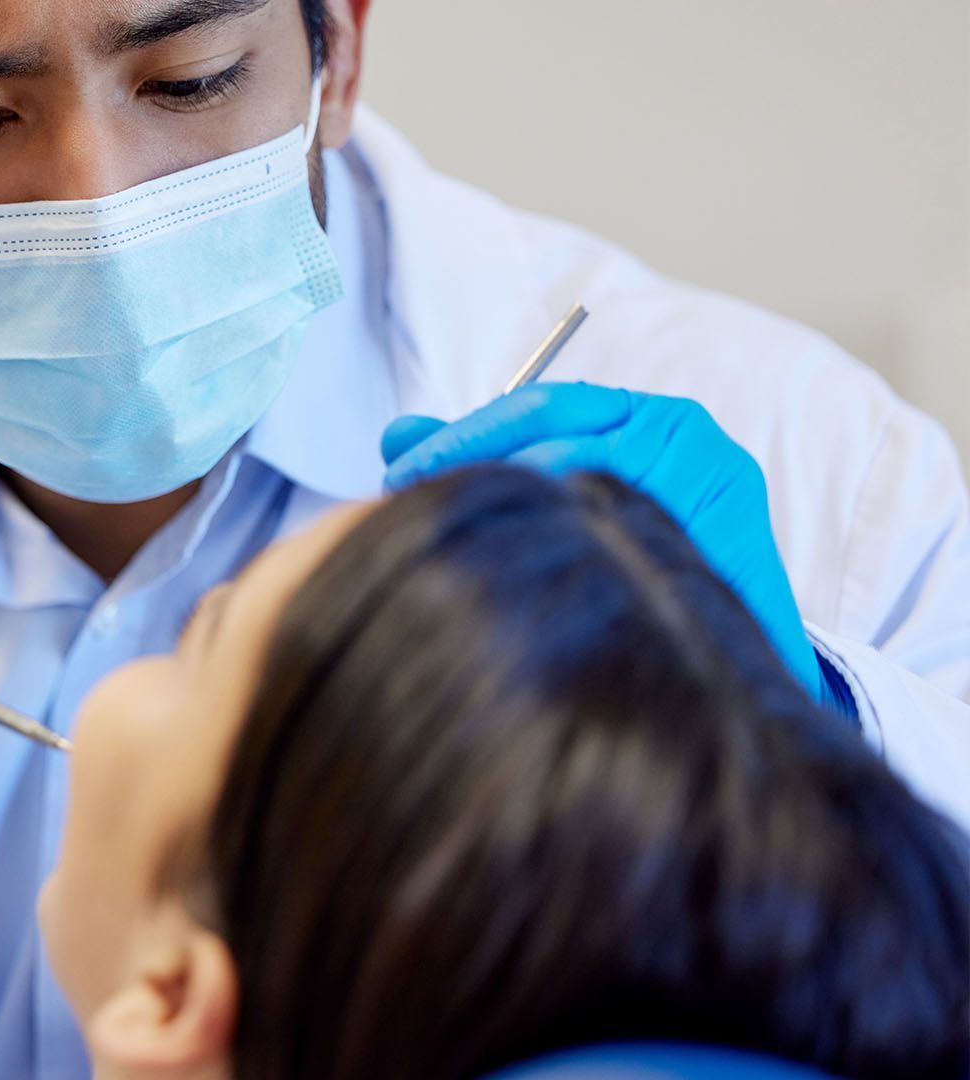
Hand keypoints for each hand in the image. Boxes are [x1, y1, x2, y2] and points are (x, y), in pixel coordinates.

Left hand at [381, 383, 825, 699]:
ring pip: (596, 482)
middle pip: (562, 436)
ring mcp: (714, 477)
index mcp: (639, 412)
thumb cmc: (643, 558)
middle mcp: (682, 430)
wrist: (741, 634)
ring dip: (524, 511)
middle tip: (409, 505)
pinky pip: (646, 539)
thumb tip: (396, 435)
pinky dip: (591, 552)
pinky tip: (537, 577)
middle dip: (476, 468)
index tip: (398, 474)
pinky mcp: (740, 534)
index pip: (540, 406)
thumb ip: (488, 461)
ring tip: (460, 543)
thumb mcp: (563, 496)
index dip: (464, 438)